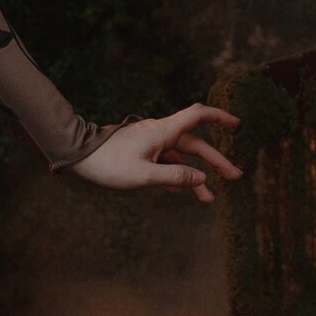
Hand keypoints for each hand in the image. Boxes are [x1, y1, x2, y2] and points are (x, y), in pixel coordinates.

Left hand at [67, 103, 242, 202]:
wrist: (78, 156)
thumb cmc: (108, 165)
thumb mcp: (144, 175)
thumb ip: (175, 178)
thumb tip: (202, 180)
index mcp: (162, 132)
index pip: (197, 116)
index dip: (219, 117)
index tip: (237, 124)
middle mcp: (159, 134)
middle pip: (195, 143)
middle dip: (216, 160)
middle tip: (235, 177)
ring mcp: (150, 143)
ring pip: (180, 157)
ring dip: (195, 176)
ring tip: (209, 199)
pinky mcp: (141, 153)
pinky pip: (165, 163)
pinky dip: (176, 176)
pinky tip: (182, 192)